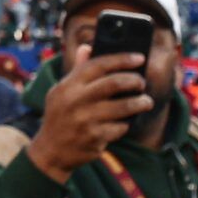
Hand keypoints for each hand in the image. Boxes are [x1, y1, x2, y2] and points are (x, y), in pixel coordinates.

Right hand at [30, 44, 154, 182]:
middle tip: (142, 82)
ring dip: (141, 103)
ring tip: (146, 102)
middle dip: (135, 80)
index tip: (139, 58)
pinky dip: (127, 123)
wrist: (51, 150)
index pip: (98, 64)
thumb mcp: (61, 91)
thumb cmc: (61, 115)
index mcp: (68, 85)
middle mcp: (75, 100)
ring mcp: (85, 119)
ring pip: (124, 106)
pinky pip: (121, 126)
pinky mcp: (95, 137)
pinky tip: (126, 122)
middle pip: (114, 83)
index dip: (122, 59)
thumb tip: (87, 47)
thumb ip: (77, 70)